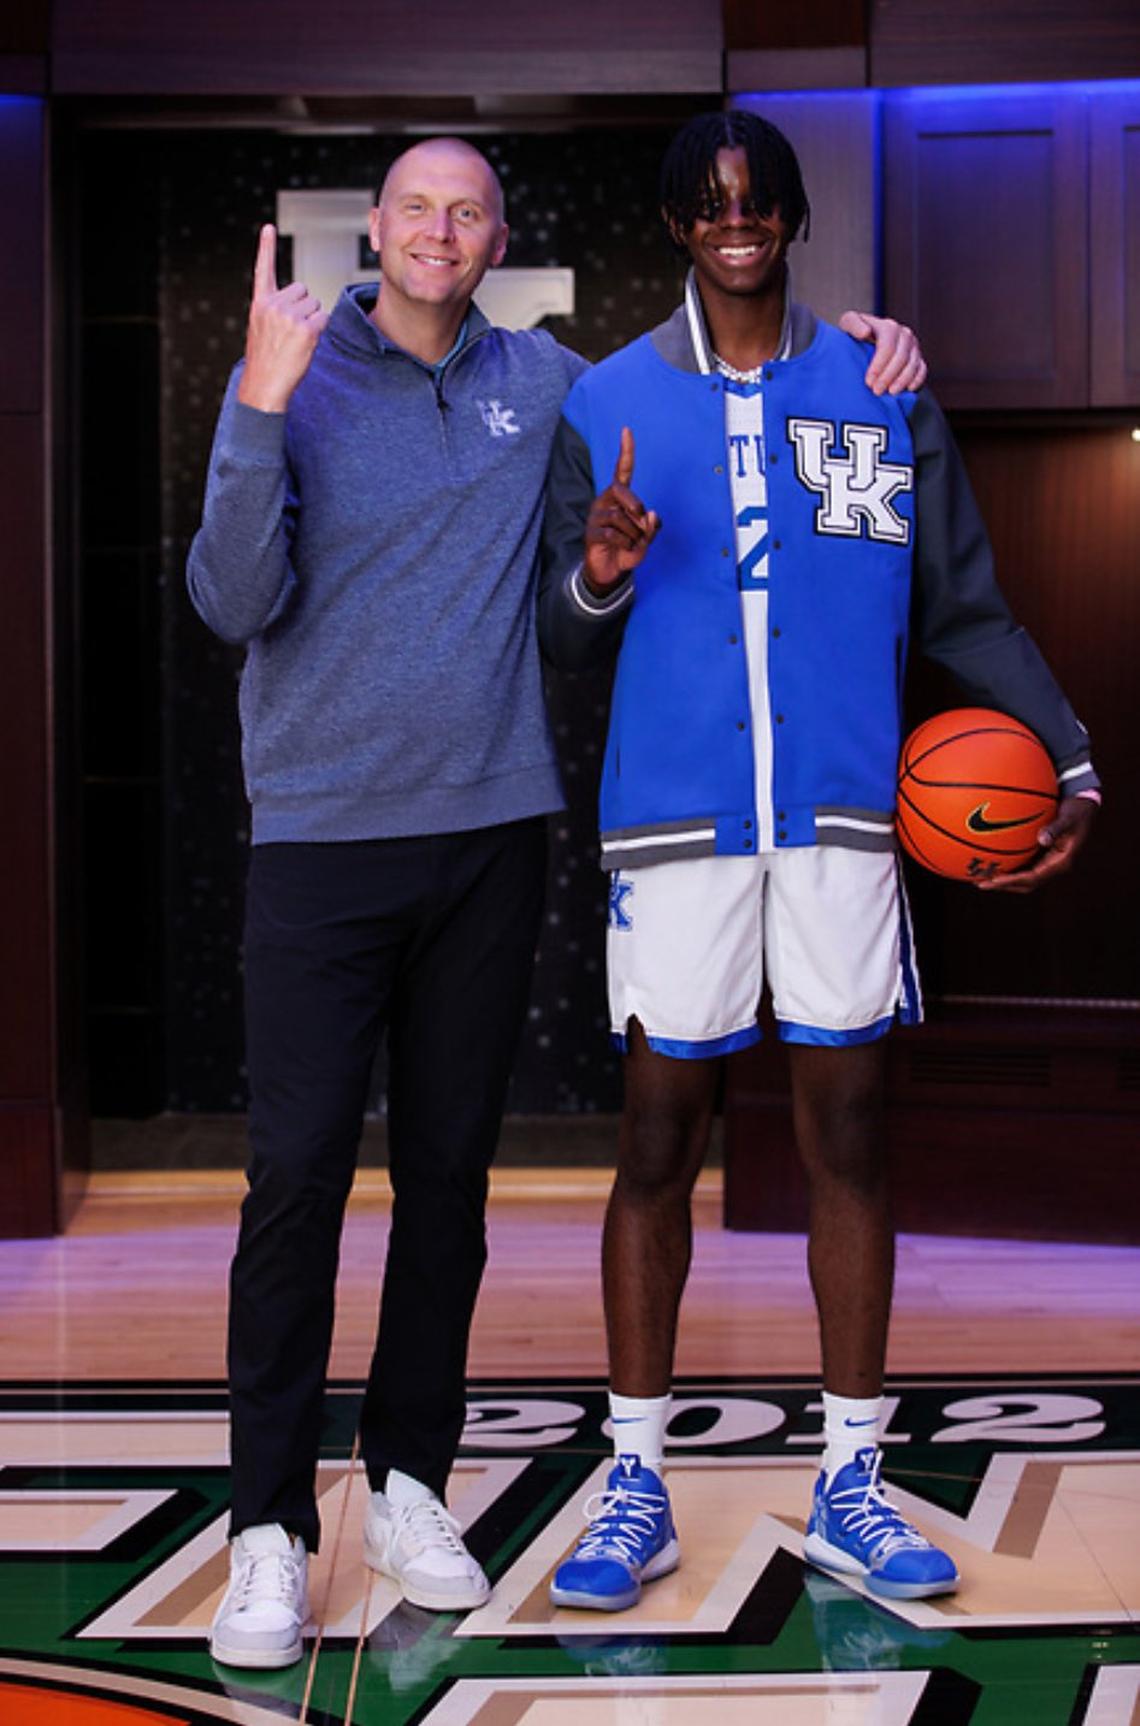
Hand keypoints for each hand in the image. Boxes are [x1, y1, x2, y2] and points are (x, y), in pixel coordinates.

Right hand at [237, 224, 328, 413]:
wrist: (263, 386)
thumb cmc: (266, 361)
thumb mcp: (262, 329)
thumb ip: (276, 310)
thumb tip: (303, 302)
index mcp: (260, 303)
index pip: (263, 269)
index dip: (266, 247)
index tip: (268, 228)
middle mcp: (273, 304)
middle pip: (302, 290)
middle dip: (303, 307)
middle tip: (292, 331)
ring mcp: (289, 316)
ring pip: (315, 304)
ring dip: (312, 319)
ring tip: (296, 340)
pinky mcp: (306, 329)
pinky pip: (324, 319)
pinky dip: (320, 331)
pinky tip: (306, 345)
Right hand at [583, 427, 659, 593]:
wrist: (610, 571)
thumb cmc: (628, 549)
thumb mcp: (646, 539)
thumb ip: (652, 527)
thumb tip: (651, 514)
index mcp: (619, 498)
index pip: (623, 470)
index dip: (626, 451)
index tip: (626, 430)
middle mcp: (605, 502)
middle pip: (619, 489)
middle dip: (634, 503)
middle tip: (641, 518)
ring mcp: (595, 517)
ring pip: (619, 518)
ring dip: (633, 534)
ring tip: (631, 543)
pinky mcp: (590, 533)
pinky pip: (612, 534)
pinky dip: (624, 544)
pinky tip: (624, 549)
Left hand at [839, 310, 927, 396]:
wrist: (865, 339)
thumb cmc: (855, 333)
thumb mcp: (848, 323)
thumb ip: (853, 324)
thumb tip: (865, 333)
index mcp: (888, 326)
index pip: (887, 347)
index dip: (879, 366)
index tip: (869, 382)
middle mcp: (904, 334)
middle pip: (901, 357)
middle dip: (889, 376)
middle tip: (877, 391)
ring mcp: (913, 346)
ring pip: (912, 364)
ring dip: (902, 380)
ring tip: (890, 393)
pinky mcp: (917, 357)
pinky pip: (922, 369)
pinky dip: (917, 380)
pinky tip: (908, 389)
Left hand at [976, 795, 1097, 893]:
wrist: (1085, 806)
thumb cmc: (1078, 810)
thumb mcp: (1069, 817)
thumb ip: (1056, 828)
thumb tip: (1042, 839)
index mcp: (1061, 862)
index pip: (1033, 878)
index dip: (1012, 881)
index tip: (993, 881)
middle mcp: (1054, 866)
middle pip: (1026, 884)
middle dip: (1003, 885)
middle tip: (980, 883)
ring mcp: (1049, 862)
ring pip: (1024, 877)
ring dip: (1004, 878)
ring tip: (980, 875)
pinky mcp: (1044, 856)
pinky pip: (1024, 864)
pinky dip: (1009, 865)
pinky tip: (992, 858)